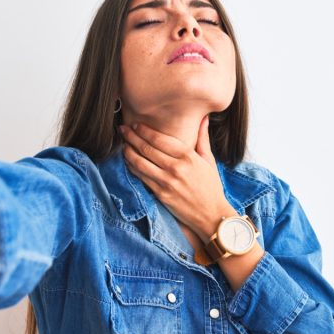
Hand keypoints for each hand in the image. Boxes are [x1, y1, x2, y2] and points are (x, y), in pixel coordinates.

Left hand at [119, 115, 236, 241]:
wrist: (211, 215)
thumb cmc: (211, 187)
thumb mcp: (209, 160)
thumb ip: (203, 138)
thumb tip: (203, 118)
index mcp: (188, 156)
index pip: (160, 139)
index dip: (144, 130)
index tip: (136, 125)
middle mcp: (176, 168)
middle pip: (147, 148)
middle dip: (132, 137)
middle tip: (123, 129)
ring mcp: (167, 182)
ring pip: (140, 162)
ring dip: (128, 151)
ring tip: (122, 144)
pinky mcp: (160, 194)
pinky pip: (141, 177)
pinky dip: (132, 167)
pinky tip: (128, 161)